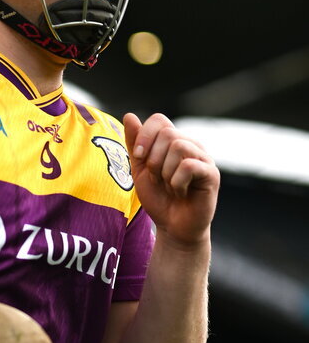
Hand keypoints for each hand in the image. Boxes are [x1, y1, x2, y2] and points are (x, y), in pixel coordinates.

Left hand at [123, 112, 219, 246]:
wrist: (173, 227)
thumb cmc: (159, 198)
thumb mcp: (139, 169)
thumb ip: (135, 144)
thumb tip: (130, 115)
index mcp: (174, 142)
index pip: (159, 120)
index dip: (145, 136)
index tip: (139, 157)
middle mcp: (191, 145)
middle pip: (168, 133)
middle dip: (153, 159)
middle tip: (157, 178)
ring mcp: (204, 158)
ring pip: (179, 147)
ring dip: (165, 171)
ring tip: (169, 186)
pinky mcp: (211, 174)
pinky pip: (189, 165)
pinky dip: (177, 181)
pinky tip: (180, 192)